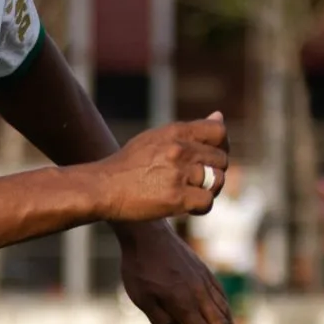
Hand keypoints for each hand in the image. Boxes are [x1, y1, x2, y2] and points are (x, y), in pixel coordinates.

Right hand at [91, 113, 229, 223]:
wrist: (102, 187)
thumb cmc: (128, 165)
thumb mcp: (156, 138)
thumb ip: (188, 130)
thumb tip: (220, 116)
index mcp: (175, 131)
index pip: (219, 133)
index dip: (222, 147)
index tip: (210, 159)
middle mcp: (179, 149)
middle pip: (221, 160)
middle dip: (215, 172)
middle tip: (197, 182)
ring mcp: (178, 173)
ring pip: (217, 181)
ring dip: (209, 191)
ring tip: (192, 194)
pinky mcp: (175, 197)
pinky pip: (207, 202)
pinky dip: (200, 208)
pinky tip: (187, 207)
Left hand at [117, 223, 235, 323]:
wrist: (147, 234)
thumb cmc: (139, 268)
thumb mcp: (141, 299)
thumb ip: (160, 320)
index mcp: (184, 303)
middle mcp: (200, 293)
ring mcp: (205, 282)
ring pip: (225, 312)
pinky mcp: (205, 273)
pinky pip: (221, 297)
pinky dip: (227, 313)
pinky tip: (226, 322)